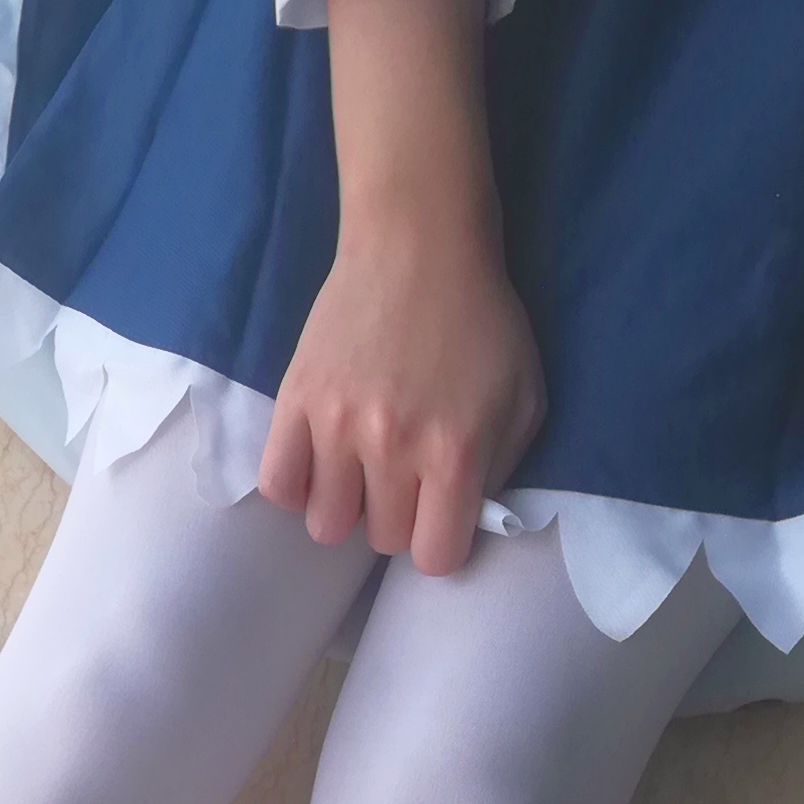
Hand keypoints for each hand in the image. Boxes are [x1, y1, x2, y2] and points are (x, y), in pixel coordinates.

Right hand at [258, 206, 544, 573]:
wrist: (419, 246)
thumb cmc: (481, 322)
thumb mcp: (524, 398)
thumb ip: (501, 468)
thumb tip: (464, 516)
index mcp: (454, 453)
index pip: (434, 557)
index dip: (439, 543)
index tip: (438, 515)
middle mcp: (391, 448)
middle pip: (380, 540)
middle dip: (396, 518)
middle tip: (402, 478)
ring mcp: (336, 427)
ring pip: (325, 524)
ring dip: (345, 508)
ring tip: (357, 474)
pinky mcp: (295, 402)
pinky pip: (278, 484)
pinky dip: (298, 487)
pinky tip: (318, 465)